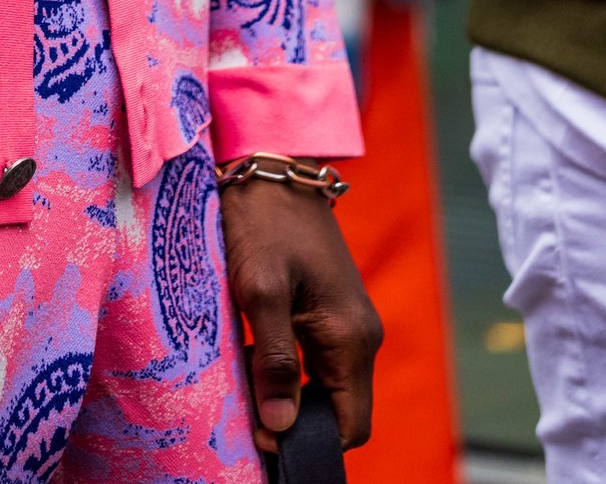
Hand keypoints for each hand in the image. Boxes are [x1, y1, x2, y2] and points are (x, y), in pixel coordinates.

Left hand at [220, 173, 381, 455]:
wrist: (271, 164)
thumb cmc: (263, 221)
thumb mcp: (259, 290)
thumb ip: (272, 361)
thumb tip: (281, 428)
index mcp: (352, 337)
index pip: (350, 425)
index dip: (309, 441)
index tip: (265, 437)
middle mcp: (360, 334)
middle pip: (338, 408)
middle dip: (296, 420)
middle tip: (247, 413)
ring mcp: (348, 319)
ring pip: (325, 384)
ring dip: (288, 393)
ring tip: (245, 381)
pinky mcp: (331, 306)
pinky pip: (317, 358)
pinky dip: (288, 369)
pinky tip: (251, 356)